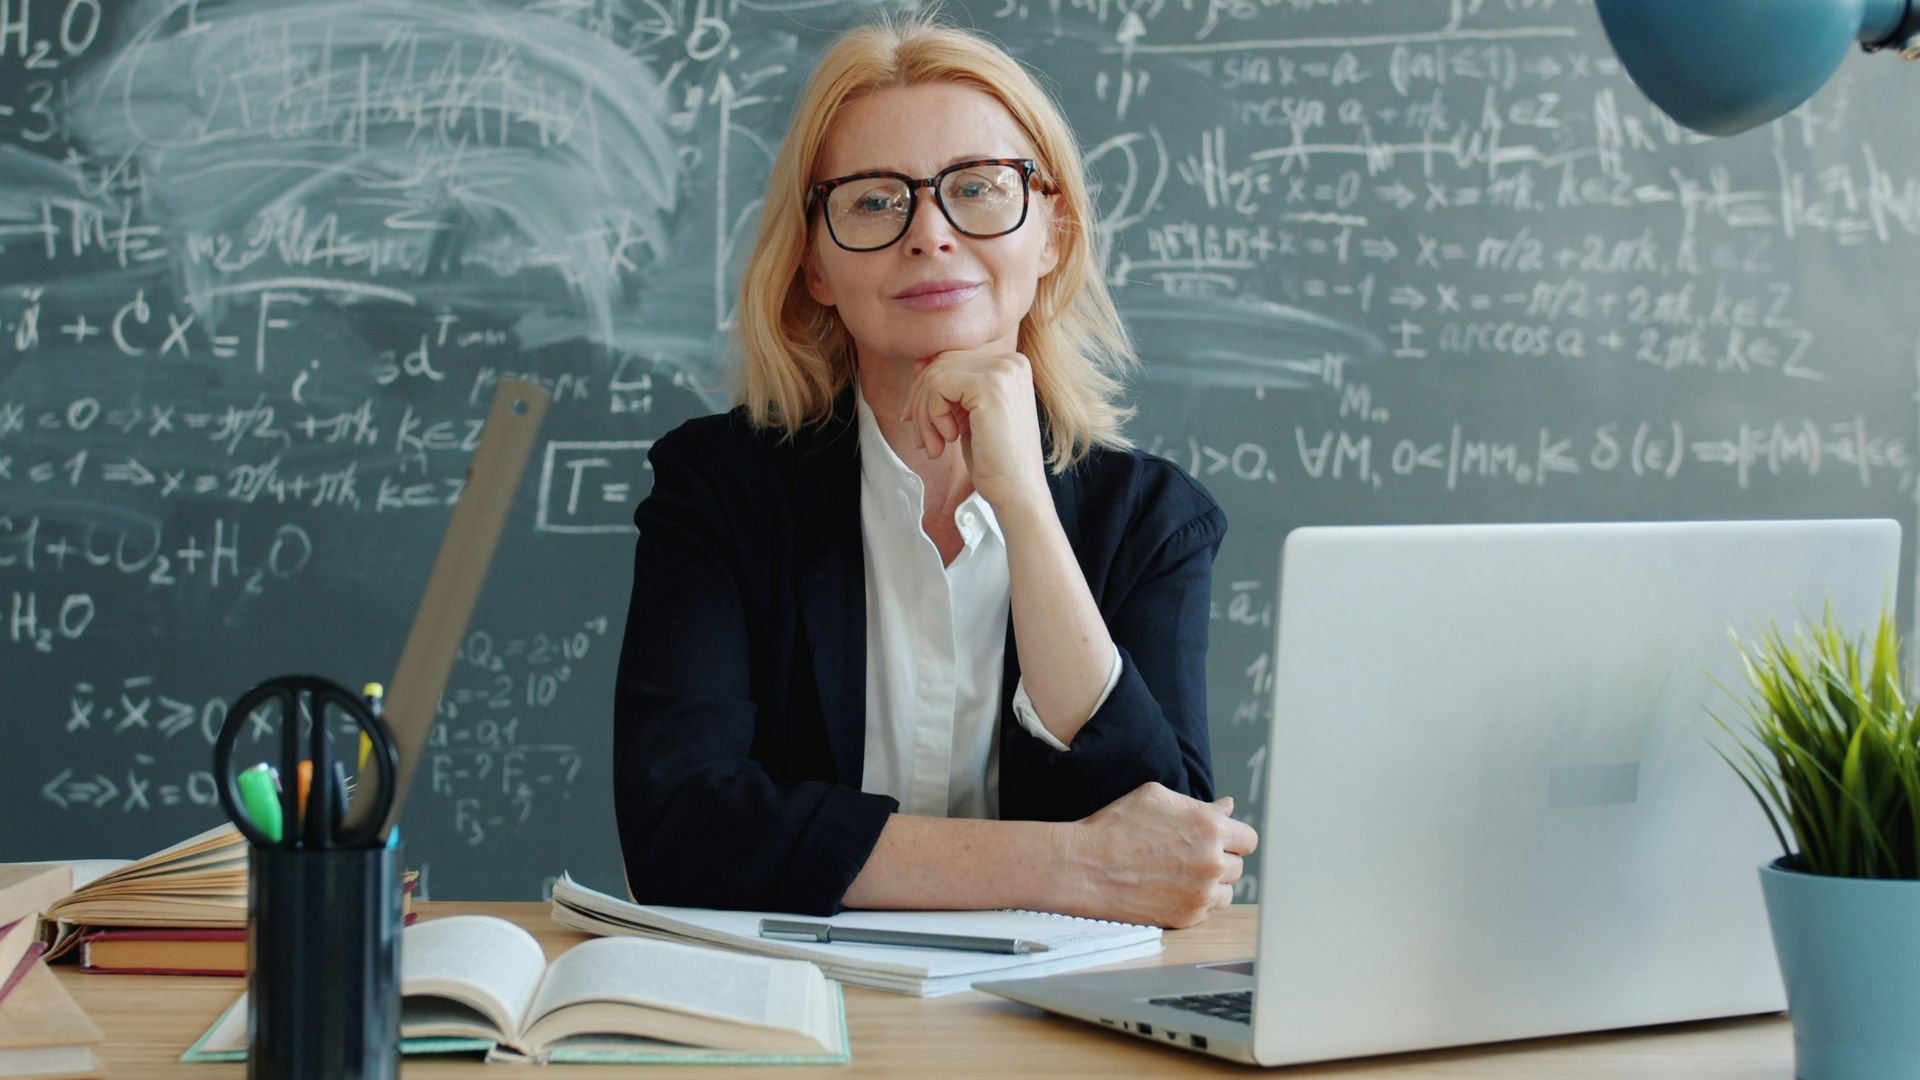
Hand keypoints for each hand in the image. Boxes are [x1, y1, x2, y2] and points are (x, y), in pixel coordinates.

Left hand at [901, 347, 1048, 510]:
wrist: (1016, 490)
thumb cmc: (993, 459)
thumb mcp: (967, 414)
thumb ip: (950, 386)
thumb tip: (919, 363)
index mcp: (1010, 365)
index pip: (950, 360)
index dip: (926, 391)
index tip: (916, 421)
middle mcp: (1010, 362)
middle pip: (940, 364)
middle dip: (921, 403)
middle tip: (922, 439)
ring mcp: (1002, 371)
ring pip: (935, 376)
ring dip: (924, 415)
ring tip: (934, 446)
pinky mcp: (990, 386)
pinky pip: (937, 387)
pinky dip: (932, 416)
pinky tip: (949, 440)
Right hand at [1054, 782, 1258, 928]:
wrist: (1084, 866)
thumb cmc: (1116, 826)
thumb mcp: (1156, 798)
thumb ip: (1198, 804)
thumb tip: (1227, 807)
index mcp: (1210, 827)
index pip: (1248, 839)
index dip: (1233, 838)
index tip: (1220, 841)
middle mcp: (1212, 862)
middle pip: (1238, 866)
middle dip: (1220, 860)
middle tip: (1190, 857)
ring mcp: (1201, 894)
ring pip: (1227, 892)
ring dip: (1212, 885)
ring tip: (1181, 876)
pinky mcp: (1186, 917)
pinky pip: (1207, 911)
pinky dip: (1194, 902)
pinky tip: (1170, 890)